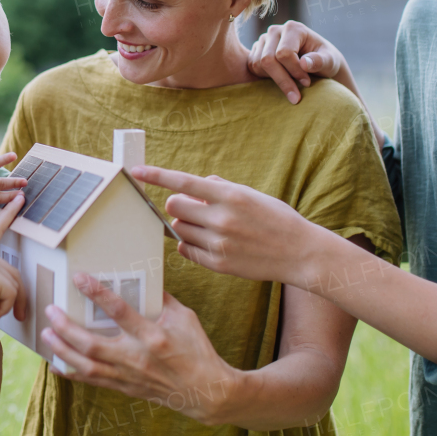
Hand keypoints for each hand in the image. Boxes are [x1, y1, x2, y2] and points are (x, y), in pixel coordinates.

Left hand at [38, 273, 238, 425]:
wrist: (205, 392)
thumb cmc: (197, 350)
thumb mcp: (184, 317)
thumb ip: (161, 299)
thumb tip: (142, 280)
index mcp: (152, 336)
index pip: (119, 311)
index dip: (97, 293)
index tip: (79, 278)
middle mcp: (136, 357)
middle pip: (91, 344)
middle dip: (66, 328)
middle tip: (51, 311)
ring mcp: (128, 375)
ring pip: (86, 366)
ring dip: (62, 350)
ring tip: (46, 334)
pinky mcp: (124, 387)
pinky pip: (92, 381)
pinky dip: (71, 372)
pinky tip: (55, 363)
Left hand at [130, 165, 312, 284]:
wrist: (301, 253)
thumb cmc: (277, 220)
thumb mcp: (252, 195)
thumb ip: (220, 188)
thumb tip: (194, 185)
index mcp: (230, 196)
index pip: (183, 182)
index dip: (156, 175)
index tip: (135, 171)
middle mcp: (222, 219)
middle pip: (173, 207)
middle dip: (177, 205)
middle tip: (191, 207)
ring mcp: (219, 243)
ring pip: (179, 230)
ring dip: (186, 226)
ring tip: (208, 227)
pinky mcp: (218, 264)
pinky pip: (186, 250)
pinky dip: (190, 244)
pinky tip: (208, 241)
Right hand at [248, 21, 385, 147]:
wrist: (318, 62)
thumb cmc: (326, 61)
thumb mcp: (330, 61)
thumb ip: (320, 61)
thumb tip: (304, 63)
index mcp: (293, 28)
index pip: (284, 53)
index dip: (294, 71)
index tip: (307, 83)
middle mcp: (275, 30)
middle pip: (268, 59)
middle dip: (283, 80)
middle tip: (297, 95)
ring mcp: (264, 40)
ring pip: (258, 64)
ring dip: (274, 80)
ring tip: (292, 86)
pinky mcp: (256, 50)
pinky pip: (253, 67)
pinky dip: (265, 78)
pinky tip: (281, 80)